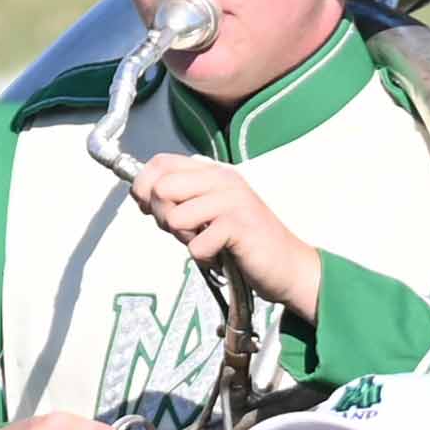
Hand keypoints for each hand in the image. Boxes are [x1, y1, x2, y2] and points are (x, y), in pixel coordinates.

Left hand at [122, 155, 329, 324]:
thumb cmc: (244, 243)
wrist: (288, 266)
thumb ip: (180, 199)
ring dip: (185, 240)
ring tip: (208, 243)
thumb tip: (141, 194)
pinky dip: (205, 258)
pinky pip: (196, 245)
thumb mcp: (208, 213)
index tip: (150, 209)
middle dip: (161, 217)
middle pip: (160, 189)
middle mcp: (222, 179)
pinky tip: (222, 256)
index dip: (143, 188)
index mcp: (212, 172)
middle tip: (187, 232)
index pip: (159, 163)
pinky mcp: (240, 224)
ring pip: (175, 217)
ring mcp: (232, 199)